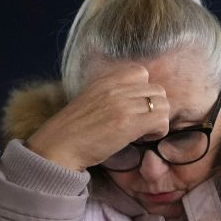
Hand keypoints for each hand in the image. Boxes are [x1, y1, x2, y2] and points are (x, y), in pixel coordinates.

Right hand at [26, 64, 170, 170]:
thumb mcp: (91, 101)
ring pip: (163, 104)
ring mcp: (122, 103)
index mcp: (105, 79)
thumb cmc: (73, 131)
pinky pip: (161, 120)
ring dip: (158, 120)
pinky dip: (158, 131)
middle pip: (157, 89)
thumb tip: (133, 101)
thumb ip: (110, 95)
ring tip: (143, 132)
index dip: (144, 91)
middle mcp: (115, 87)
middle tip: (143, 123)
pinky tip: (143, 139)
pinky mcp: (127, 122)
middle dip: (155, 108)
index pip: (141, 72)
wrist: (57, 147)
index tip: (137, 108)